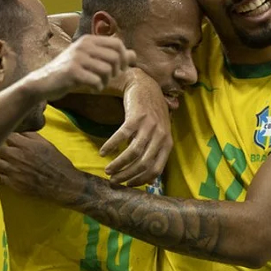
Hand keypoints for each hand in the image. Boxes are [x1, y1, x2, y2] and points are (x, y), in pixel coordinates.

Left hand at [0, 132, 78, 199]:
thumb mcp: (46, 143)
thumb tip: (18, 128)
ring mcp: (13, 171)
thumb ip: (30, 135)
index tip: (0, 131)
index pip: (4, 133)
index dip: (1, 131)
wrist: (62, 183)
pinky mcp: (12, 184)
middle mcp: (16, 157)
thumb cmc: (56, 162)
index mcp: (25, 145)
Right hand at [26, 35, 135, 101]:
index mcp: (88, 40)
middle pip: (115, 57)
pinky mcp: (72, 72)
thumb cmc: (70, 71)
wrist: (43, 82)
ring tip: (99, 84)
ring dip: (106, 81)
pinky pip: (96, 81)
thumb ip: (111, 56)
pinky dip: (98, 87)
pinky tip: (92, 88)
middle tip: (108, 79)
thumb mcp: (90, 61)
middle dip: (116, 71)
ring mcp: (77, 58)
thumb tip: (134, 55)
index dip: (123, 58)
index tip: (119, 69)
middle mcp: (83, 45)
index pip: (117, 44)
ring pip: (107, 70)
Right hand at [100, 70, 171, 185]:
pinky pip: (122, 136)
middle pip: (143, 164)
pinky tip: (103, 152)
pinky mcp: (136, 117)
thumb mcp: (158, 133)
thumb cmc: (151, 113)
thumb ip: (154, 153)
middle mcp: (160, 136)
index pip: (155, 170)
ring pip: (133, 153)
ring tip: (107, 169)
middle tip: (113, 180)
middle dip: (126, 175)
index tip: (127, 185)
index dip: (140, 180)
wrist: (144, 86)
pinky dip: (111, 146)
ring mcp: (149, 126)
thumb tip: (148, 180)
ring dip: (118, 164)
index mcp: (167, 143)